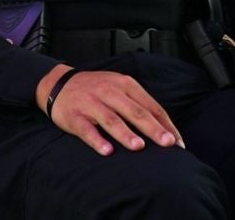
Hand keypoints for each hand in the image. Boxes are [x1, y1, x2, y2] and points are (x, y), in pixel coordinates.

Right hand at [36, 66, 184, 155]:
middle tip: (167, 144)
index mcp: (124, 85)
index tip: (177, 143)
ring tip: (139, 146)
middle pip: (134, 112)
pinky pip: (86, 129)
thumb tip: (165, 129)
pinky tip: (107, 151)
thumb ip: (139, 105)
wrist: (56, 83)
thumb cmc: (94, 90)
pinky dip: (97, 140)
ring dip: (125, 133)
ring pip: (111, 119)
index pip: (150, 106)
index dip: (166, 125)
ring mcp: (90, 103)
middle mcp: (108, 92)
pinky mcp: (74, 115)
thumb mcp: (118, 88)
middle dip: (152, 129)